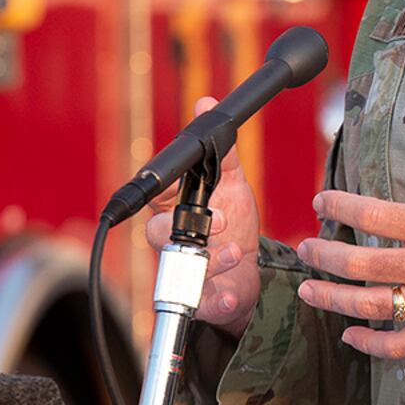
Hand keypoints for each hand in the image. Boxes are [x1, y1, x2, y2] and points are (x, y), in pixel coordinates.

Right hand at [142, 96, 262, 337]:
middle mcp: (172, 239)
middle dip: (182, 228)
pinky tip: (228, 292)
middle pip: (154, 233)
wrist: (250, 271)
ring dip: (208, 261)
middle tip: (218, 220)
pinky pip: (199, 301)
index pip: (157, 193)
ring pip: (177, 267)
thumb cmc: (232, 223)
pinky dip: (215, 298)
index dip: (162, 188)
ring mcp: (183, 269)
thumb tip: (204, 102)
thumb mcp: (233, 184)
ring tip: (233, 252)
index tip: (177, 186)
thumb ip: (223, 152)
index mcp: (175, 207)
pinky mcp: (200, 298)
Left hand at [294, 123, 404, 358]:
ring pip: (370, 304)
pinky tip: (350, 336)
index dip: (340, 204)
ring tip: (309, 290)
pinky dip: (370, 344)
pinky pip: (399, 345)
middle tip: (305, 248)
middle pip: (360, 261)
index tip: (320, 201)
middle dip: (324, 253)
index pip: (374, 213)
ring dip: (332, 298)